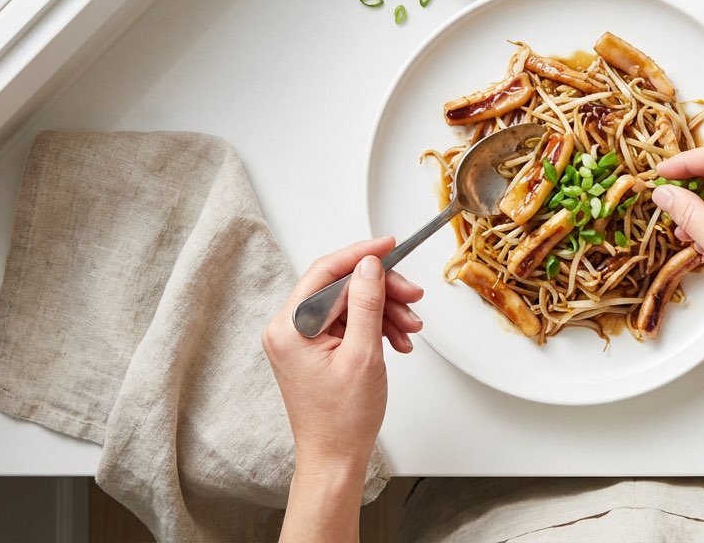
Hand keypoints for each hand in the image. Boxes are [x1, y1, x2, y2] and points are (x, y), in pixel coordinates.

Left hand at [262, 236, 423, 472]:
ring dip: (385, 311)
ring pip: (351, 305)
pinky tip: (398, 340)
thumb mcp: (362, 354)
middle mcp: (290, 330)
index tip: (390, 245)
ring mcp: (303, 340)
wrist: (336, 458)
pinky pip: (351, 323)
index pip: (326, 272)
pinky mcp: (317, 350)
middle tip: (413, 296)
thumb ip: (366, 304)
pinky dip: (377, 327)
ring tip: (411, 327)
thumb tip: (369, 265)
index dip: (361, 255)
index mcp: (289, 328)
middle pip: (342, 288)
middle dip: (382, 290)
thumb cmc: (341, 419)